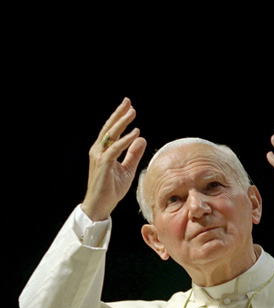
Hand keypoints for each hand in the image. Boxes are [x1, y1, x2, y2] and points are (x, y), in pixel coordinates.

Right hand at [82, 98, 146, 220]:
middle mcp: (99, 151)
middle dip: (119, 114)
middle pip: (109, 128)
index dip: (119, 118)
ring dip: (122, 123)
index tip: (128, 107)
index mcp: (103, 151)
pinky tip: (135, 133)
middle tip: (128, 102)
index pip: (111, 131)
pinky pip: (115, 149)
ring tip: (133, 113)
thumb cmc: (111, 189)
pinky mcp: (104, 164)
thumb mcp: (127, 169)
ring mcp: (100, 157)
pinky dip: (125, 140)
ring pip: (111, 135)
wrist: (100, 205)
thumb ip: (134, 154)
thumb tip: (141, 139)